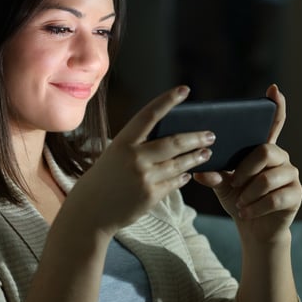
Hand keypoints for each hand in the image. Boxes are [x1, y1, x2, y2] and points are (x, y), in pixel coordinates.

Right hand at [67, 86, 213, 237]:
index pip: (150, 115)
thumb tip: (172, 137)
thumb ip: (139, 145)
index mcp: (123, 142)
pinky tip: (188, 174)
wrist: (90, 211)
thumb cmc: (104, 178)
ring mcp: (144, 177)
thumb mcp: (115, 154)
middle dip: (196, 138)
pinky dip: (183, 177)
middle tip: (211, 134)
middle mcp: (134, 157)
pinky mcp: (150, 196)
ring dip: (196, 157)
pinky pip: (174, 182)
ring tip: (207, 153)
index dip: (167, 100)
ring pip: (179, 164)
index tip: (184, 90)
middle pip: (174, 142)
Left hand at [194, 85, 301, 242]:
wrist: (255, 229)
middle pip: (265, 151)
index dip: (276, 106)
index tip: (274, 89)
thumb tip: (199, 169)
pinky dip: (256, 207)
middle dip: (245, 169)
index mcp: (264, 149)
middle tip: (234, 183)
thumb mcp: (222, 185)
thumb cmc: (239, 200)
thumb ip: (214, 174)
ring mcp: (291, 175)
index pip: (274, 123)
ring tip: (239, 203)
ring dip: (248, 193)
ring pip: (267, 178)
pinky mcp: (296, 194)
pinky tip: (245, 212)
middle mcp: (281, 157)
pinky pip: (275, 197)